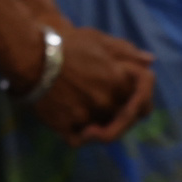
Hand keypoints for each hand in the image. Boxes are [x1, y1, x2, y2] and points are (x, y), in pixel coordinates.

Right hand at [21, 11, 154, 144]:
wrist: (30, 55)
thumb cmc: (66, 44)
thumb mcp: (100, 40)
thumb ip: (127, 52)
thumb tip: (151, 62)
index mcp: (120, 82)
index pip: (144, 103)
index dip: (142, 101)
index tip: (134, 100)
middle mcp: (108, 103)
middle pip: (126, 120)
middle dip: (123, 115)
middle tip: (109, 107)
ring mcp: (88, 118)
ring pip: (105, 132)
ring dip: (103, 126)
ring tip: (90, 114)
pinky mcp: (68, 128)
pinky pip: (81, 140)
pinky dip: (81, 135)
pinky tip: (76, 124)